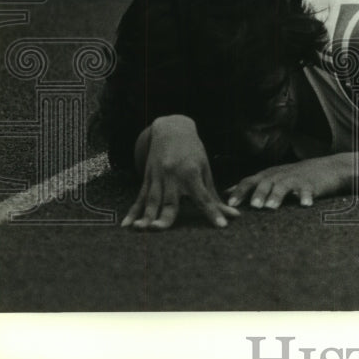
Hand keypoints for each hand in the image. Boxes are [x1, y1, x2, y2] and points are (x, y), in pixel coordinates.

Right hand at [122, 116, 240, 230]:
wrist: (171, 128)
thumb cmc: (193, 151)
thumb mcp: (205, 168)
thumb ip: (213, 195)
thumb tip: (233, 214)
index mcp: (191, 172)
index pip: (203, 197)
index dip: (212, 212)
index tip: (222, 225)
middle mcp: (173, 175)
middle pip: (170, 200)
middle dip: (165, 215)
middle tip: (161, 228)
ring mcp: (157, 177)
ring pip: (152, 201)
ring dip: (146, 216)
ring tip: (141, 229)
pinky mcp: (147, 179)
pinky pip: (139, 198)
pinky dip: (132, 212)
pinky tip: (126, 225)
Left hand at [227, 156, 346, 209]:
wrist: (327, 168)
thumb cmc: (295, 176)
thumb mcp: (273, 177)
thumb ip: (251, 184)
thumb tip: (226, 191)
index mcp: (268, 175)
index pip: (249, 181)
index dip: (239, 192)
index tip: (229, 205)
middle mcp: (279, 176)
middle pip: (265, 183)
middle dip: (258, 194)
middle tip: (253, 206)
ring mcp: (295, 179)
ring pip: (283, 186)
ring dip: (276, 195)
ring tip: (271, 207)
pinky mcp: (311, 184)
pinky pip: (308, 190)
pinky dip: (306, 196)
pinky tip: (305, 205)